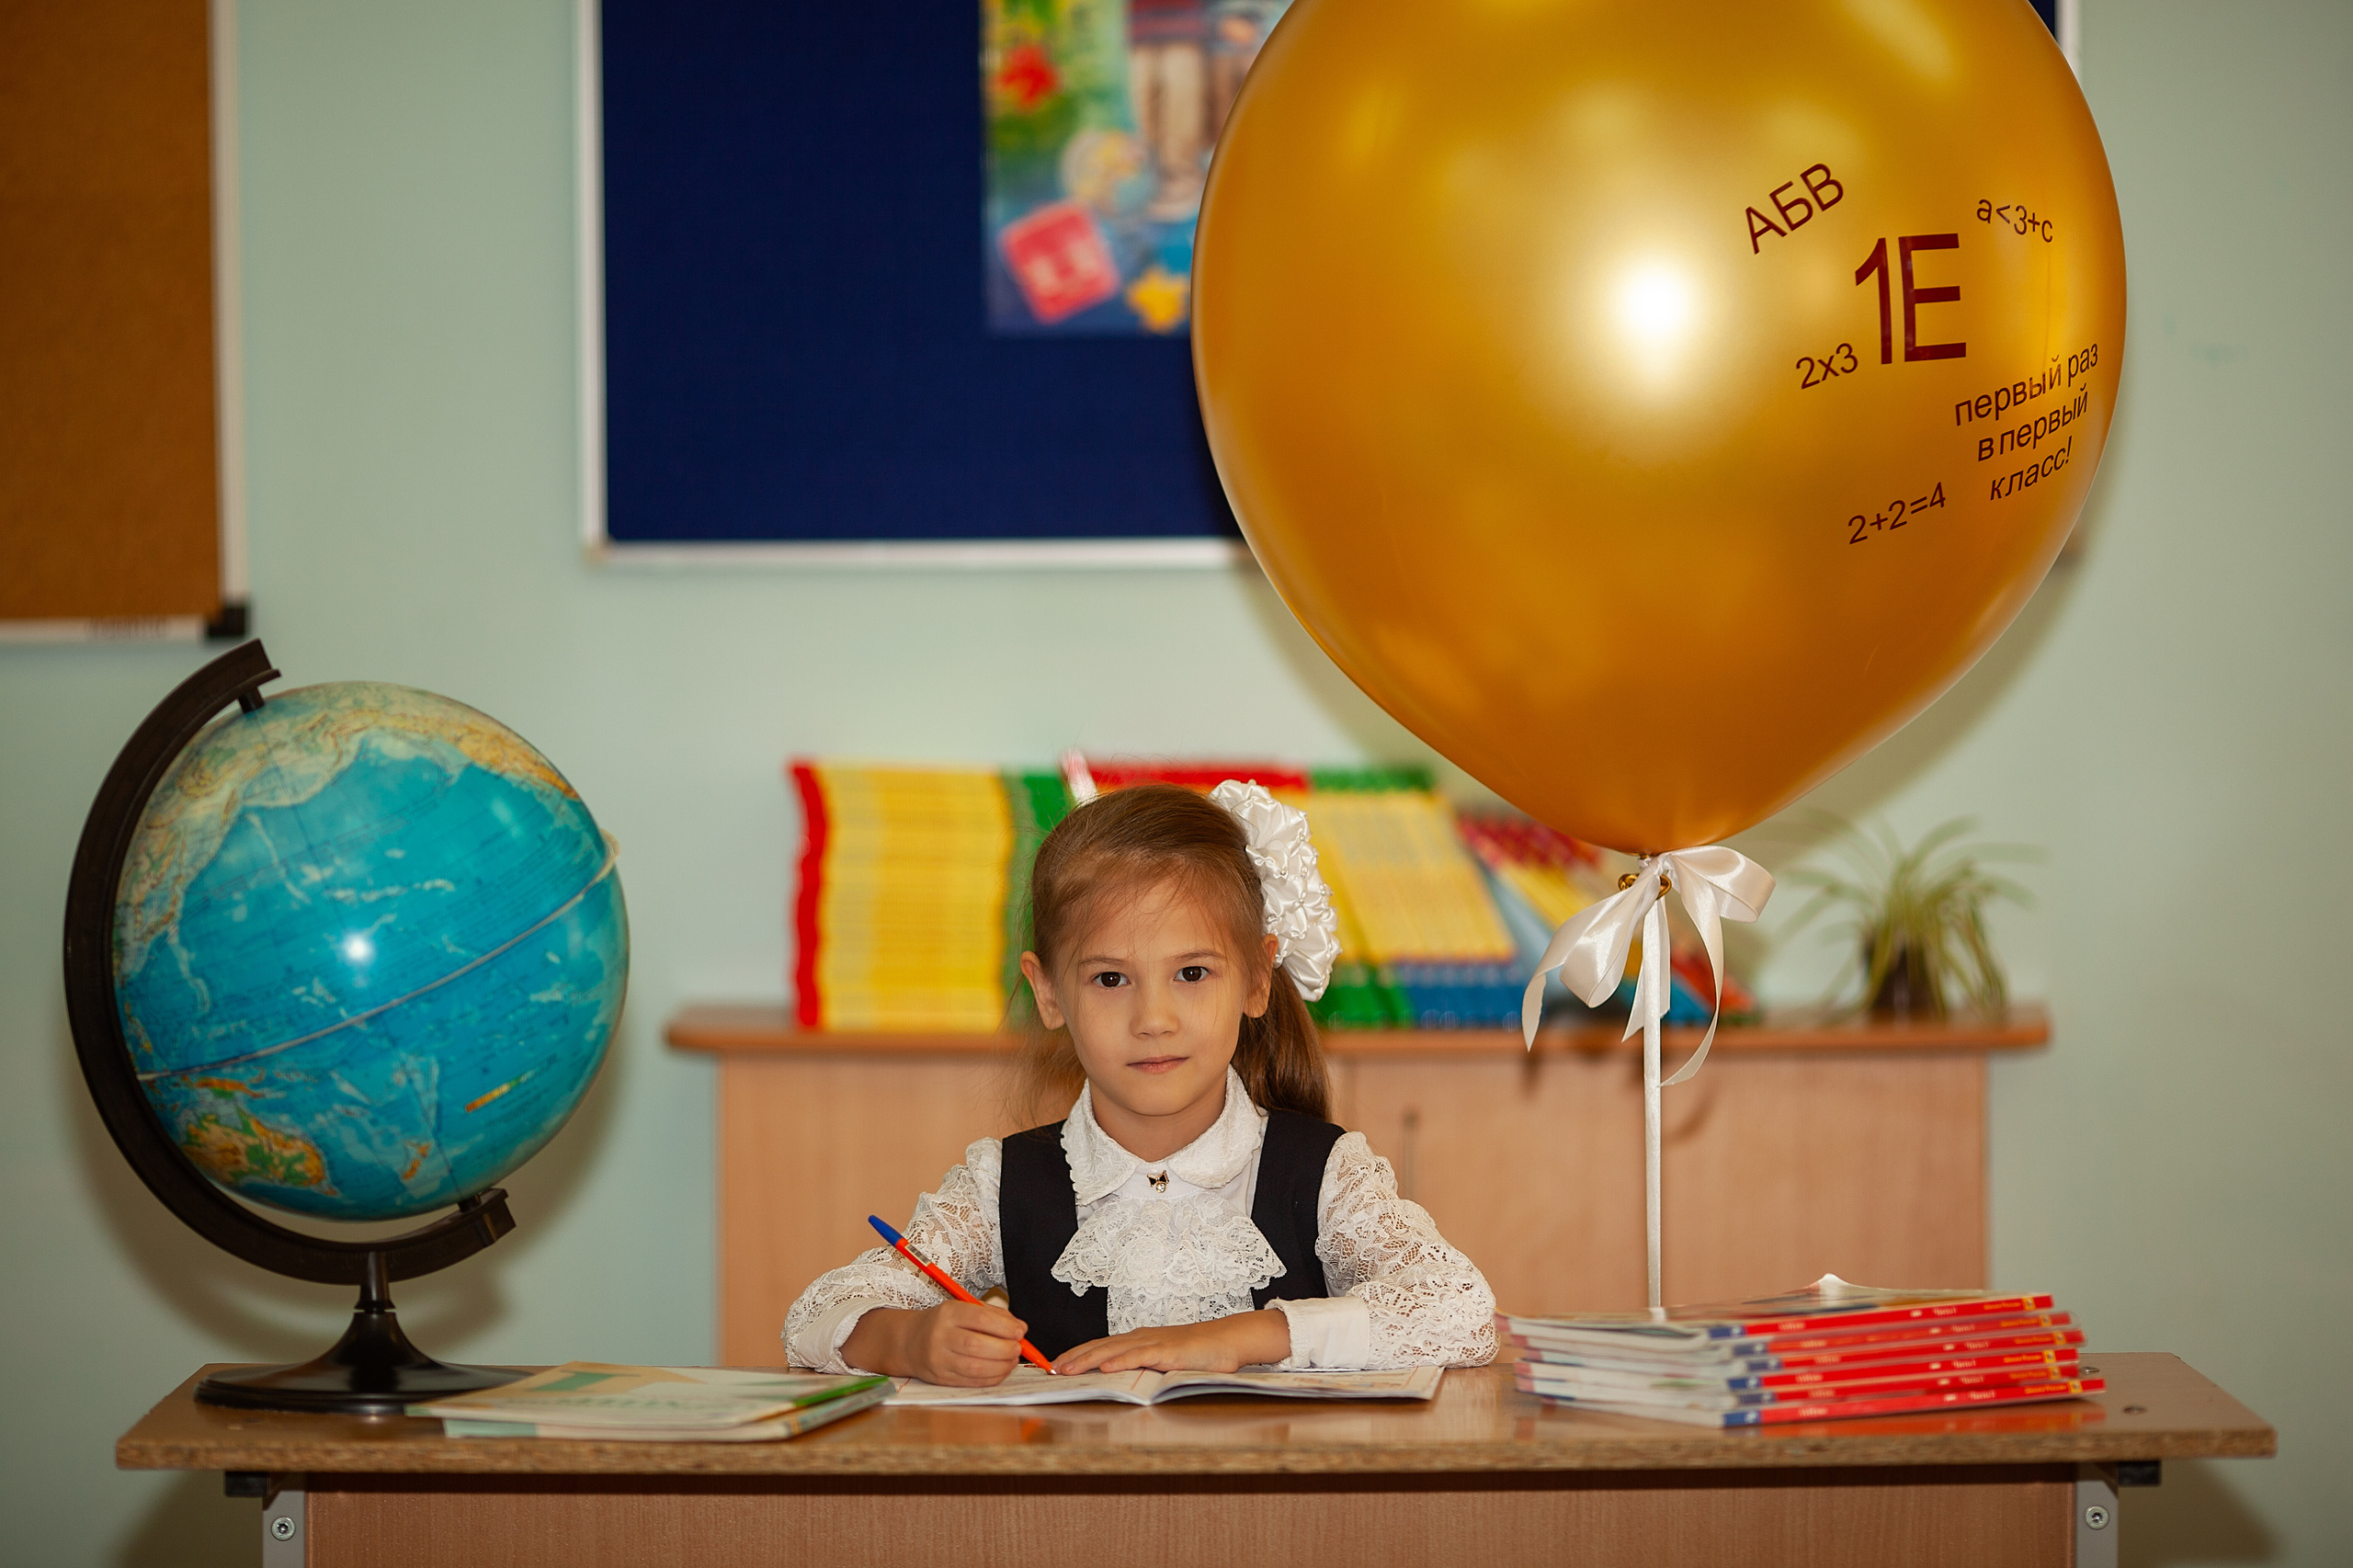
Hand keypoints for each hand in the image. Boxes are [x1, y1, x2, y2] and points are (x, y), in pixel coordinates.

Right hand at [840, 1302, 1029, 1385]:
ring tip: (1012, 1360)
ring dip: (1001, 1366)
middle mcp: (941, 1336)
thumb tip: (1020, 1329)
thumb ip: (993, 1316)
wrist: (910, 1342)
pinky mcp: (941, 1378)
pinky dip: (992, 1378)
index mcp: (948, 1313)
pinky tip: (1001, 1371)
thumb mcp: (964, 1309)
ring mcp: (939, 1359)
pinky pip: (971, 1381)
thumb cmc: (944, 1323)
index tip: (1020, 1332)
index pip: (980, 1319)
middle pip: (977, 1345)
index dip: (1005, 1327)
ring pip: (975, 1367)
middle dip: (1005, 1349)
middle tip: (1018, 1348)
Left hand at [1052, 1309, 1291, 1375]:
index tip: (1054, 1364)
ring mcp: (1153, 1343)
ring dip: (1087, 1360)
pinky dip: (1122, 1362)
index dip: (1076, 1354)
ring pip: (1113, 1350)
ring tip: (1067, 1369)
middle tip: (1049, 1368)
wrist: (1227, 1340)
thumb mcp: (1162, 1361)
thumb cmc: (1197, 1353)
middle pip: (1099, 1347)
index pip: (1099, 1346)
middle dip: (1073, 1357)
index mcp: (1137, 1341)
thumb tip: (1116, 1380)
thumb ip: (1141, 1367)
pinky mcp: (1169, 1352)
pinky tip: (1106, 1368)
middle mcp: (1140, 1338)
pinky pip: (1141, 1356)